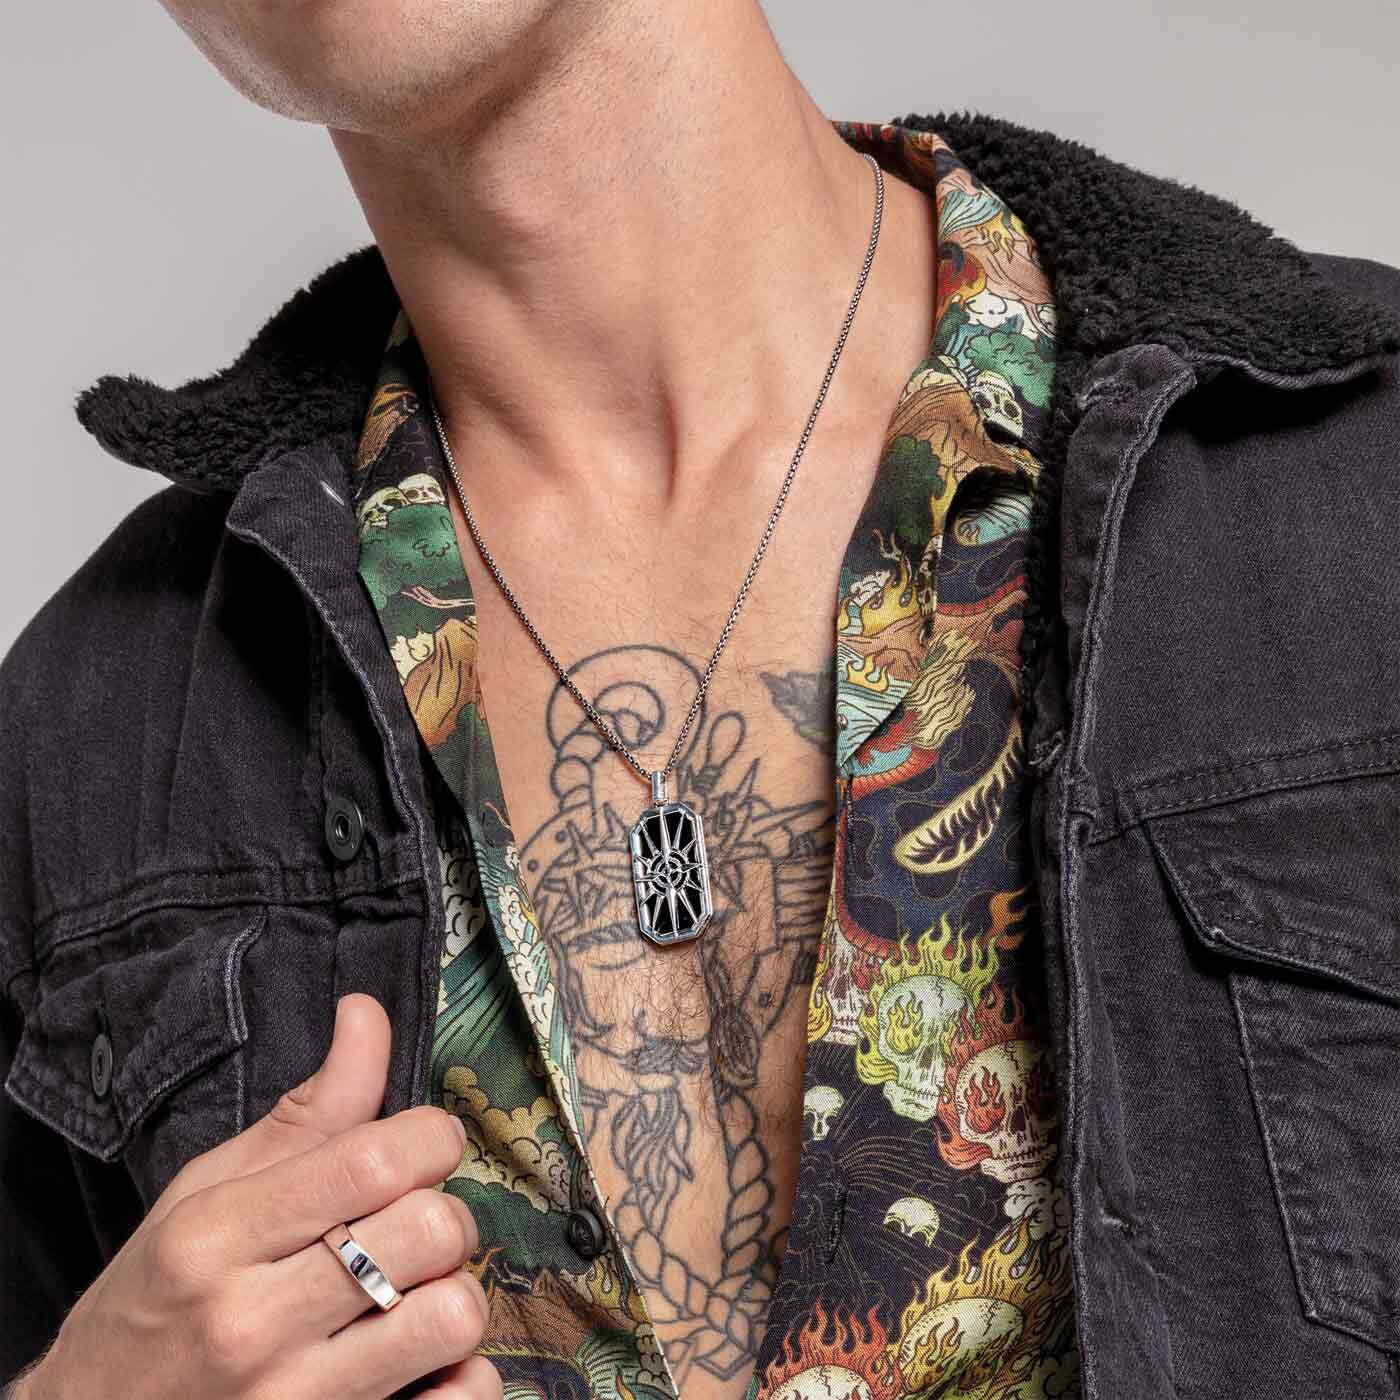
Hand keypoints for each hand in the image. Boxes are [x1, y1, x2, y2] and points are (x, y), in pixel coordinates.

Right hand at [19, 994, 499, 1399]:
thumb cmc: (155, 1301)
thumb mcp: (209, 1193)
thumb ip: (309, 1110)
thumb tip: (367, 1012)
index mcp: (217, 1237)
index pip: (375, 1158)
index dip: (431, 1137)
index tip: (424, 1144)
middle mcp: (251, 1323)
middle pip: (428, 1230)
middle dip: (445, 1212)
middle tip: (416, 1222)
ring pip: (452, 1317)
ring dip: (454, 1293)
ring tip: (416, 1292)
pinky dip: (464, 1377)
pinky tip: (426, 1360)